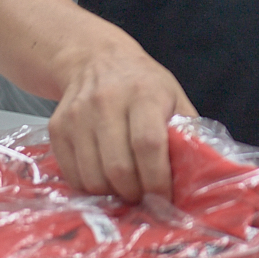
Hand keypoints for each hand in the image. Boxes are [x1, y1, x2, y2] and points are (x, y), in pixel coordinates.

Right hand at [46, 40, 193, 201]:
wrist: (96, 59)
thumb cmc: (143, 84)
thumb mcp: (174, 96)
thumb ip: (187, 132)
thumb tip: (201, 175)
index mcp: (144, 93)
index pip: (148, 144)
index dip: (157, 178)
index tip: (164, 197)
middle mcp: (107, 101)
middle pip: (118, 167)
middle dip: (135, 193)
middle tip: (144, 197)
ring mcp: (78, 115)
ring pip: (93, 177)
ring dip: (112, 195)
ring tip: (125, 189)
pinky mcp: (57, 128)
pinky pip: (72, 175)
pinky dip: (90, 188)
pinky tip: (104, 179)